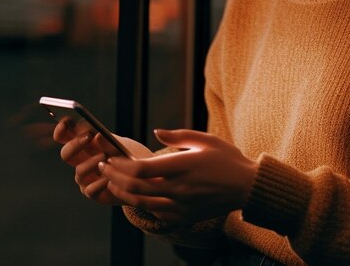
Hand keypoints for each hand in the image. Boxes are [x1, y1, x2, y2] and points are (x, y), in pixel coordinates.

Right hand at [53, 118, 152, 204]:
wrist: (143, 177)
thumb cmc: (128, 157)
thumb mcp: (120, 145)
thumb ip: (108, 141)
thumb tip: (96, 135)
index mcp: (85, 146)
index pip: (65, 137)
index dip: (61, 130)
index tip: (66, 121)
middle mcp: (82, 162)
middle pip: (66, 154)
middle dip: (74, 145)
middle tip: (88, 137)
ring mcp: (86, 179)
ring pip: (78, 171)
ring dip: (91, 163)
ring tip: (105, 156)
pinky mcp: (94, 193)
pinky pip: (90, 190)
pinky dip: (100, 183)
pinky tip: (109, 178)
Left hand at [98, 129, 257, 223]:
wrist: (246, 187)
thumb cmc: (227, 159)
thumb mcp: (206, 139)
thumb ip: (179, 135)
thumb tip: (156, 132)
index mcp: (183, 166)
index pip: (142, 168)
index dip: (121, 164)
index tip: (111, 157)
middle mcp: (178, 188)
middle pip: (135, 186)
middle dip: (114, 176)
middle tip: (103, 167)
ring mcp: (180, 205)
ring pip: (141, 202)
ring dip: (122, 192)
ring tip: (112, 182)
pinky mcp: (184, 216)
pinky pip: (155, 213)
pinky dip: (140, 205)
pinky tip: (135, 196)